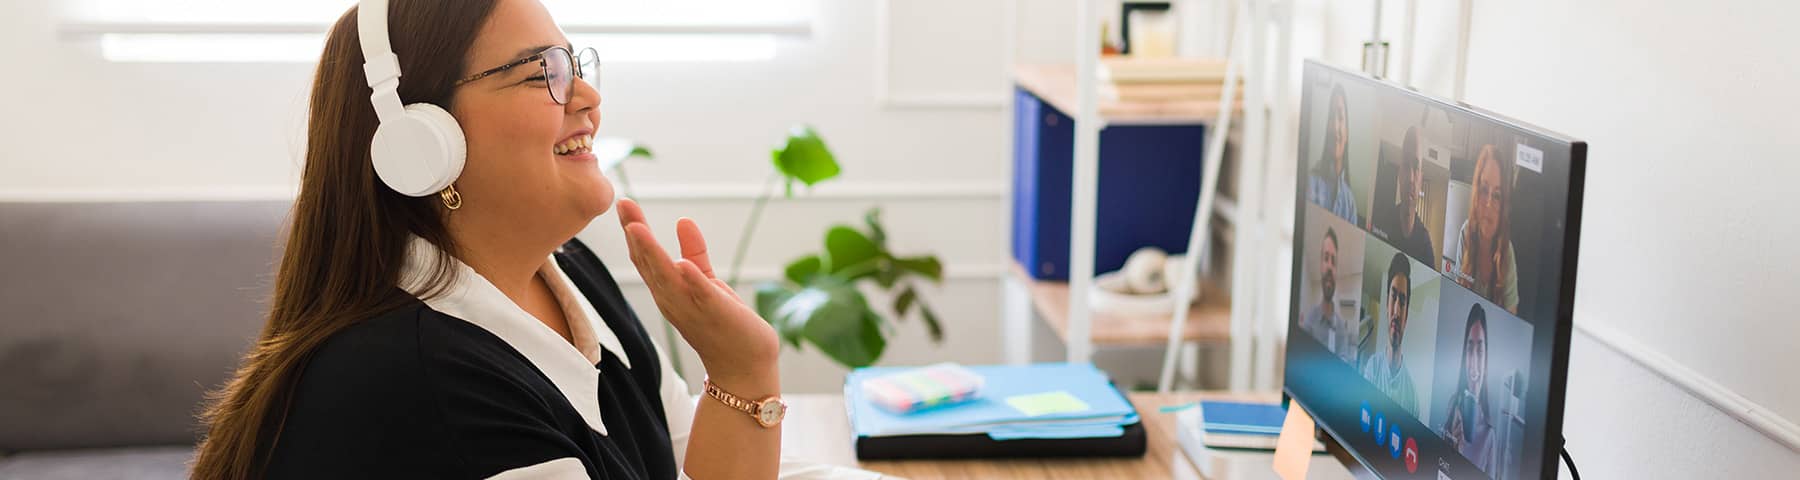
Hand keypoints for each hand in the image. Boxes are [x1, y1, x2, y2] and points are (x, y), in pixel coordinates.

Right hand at [616, 198, 779, 392]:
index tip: (623, 203)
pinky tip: (682, 264)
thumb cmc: (723, 323)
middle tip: (623, 204)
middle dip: (635, 235)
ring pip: (666, 278)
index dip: (633, 231)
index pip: (645, 258)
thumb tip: (682, 220)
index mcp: (668, 291)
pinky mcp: (715, 313)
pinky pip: (700, 295)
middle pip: (648, 264)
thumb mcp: (704, 281)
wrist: (744, 365)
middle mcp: (672, 300)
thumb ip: (693, 252)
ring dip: (652, 254)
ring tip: (638, 228)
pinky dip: (691, 281)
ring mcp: (691, 309)